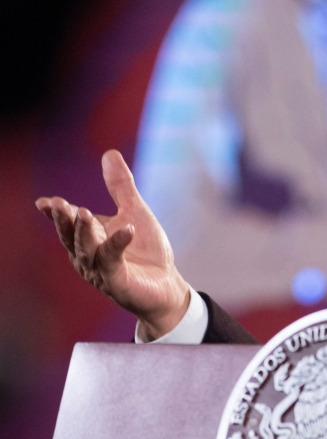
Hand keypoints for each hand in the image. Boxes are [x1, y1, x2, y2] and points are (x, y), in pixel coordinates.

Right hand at [35, 149, 190, 339]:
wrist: (167, 285)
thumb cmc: (146, 251)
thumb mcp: (134, 211)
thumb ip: (120, 186)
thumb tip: (109, 153)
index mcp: (88, 239)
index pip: (68, 223)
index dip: (56, 213)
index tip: (46, 202)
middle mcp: (88, 256)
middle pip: (71, 236)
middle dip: (64, 220)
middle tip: (59, 205)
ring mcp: (100, 271)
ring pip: (86, 250)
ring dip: (84, 232)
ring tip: (85, 212)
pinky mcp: (117, 282)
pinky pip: (113, 261)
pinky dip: (117, 244)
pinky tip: (126, 229)